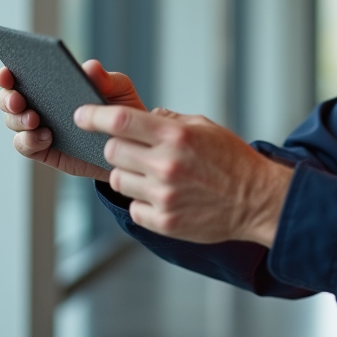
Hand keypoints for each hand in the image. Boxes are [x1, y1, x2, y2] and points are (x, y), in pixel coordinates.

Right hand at [0, 60, 144, 181]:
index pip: (20, 74)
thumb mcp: (120, 90)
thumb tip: (89, 67)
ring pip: (13, 122)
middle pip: (8, 98)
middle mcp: (38, 103)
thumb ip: (107, 78)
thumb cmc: (121, 110)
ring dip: (18, 120)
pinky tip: (46, 137)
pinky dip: (29, 140)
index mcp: (50, 82)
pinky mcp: (43, 149)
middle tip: (18, 100)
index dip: (7, 73)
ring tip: (34, 119)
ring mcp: (38, 127)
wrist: (129, 145)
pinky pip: (25, 145)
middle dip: (7, 98)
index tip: (6, 73)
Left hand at [74, 104, 294, 246]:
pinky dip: (142, 200)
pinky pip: (133, 206)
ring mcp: (163, 196)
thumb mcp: (204, 127)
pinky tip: (165, 196)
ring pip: (117, 180)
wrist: (256, 201)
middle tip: (135, 150)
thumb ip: (170, 120)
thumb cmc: (233, 161)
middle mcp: (165, 165)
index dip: (93, 115)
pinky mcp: (163, 222)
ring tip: (156, 175)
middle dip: (117, 147)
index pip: (120, 121)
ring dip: (129, 175)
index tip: (80, 114)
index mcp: (175, 136)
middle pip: (111, 151)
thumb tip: (143, 117)